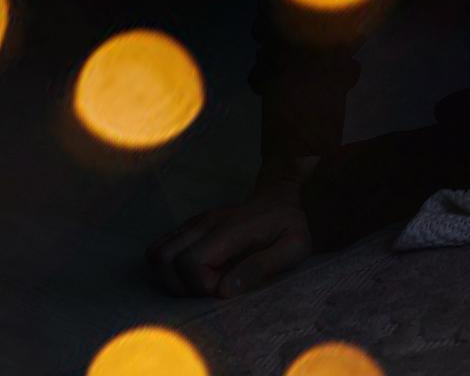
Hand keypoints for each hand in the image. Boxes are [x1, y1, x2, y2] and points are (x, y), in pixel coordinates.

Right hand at [149, 178, 312, 297]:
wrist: (279, 199)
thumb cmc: (289, 227)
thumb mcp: (294, 247)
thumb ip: (263, 266)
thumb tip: (224, 290)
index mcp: (230, 229)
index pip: (190, 262)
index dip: (201, 285)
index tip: (224, 289)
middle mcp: (204, 223)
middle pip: (164, 259)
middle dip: (181, 286)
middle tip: (210, 289)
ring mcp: (192, 224)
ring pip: (155, 254)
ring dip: (170, 279)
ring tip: (200, 284)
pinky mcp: (186, 229)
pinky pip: (158, 250)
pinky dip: (166, 269)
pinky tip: (192, 274)